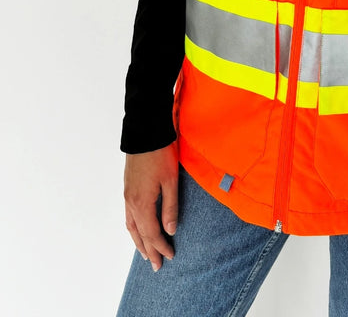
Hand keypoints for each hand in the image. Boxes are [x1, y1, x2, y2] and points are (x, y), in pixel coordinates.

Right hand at [124, 143, 177, 270]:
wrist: (145, 132)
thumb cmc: (161, 154)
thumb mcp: (170, 181)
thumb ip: (170, 207)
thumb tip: (170, 231)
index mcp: (142, 203)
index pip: (151, 233)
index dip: (160, 246)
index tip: (170, 256)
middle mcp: (131, 202)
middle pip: (139, 233)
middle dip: (148, 249)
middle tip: (156, 265)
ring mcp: (127, 194)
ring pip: (131, 225)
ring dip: (138, 240)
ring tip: (145, 252)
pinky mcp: (128, 187)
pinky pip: (128, 215)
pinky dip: (133, 227)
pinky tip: (138, 228)